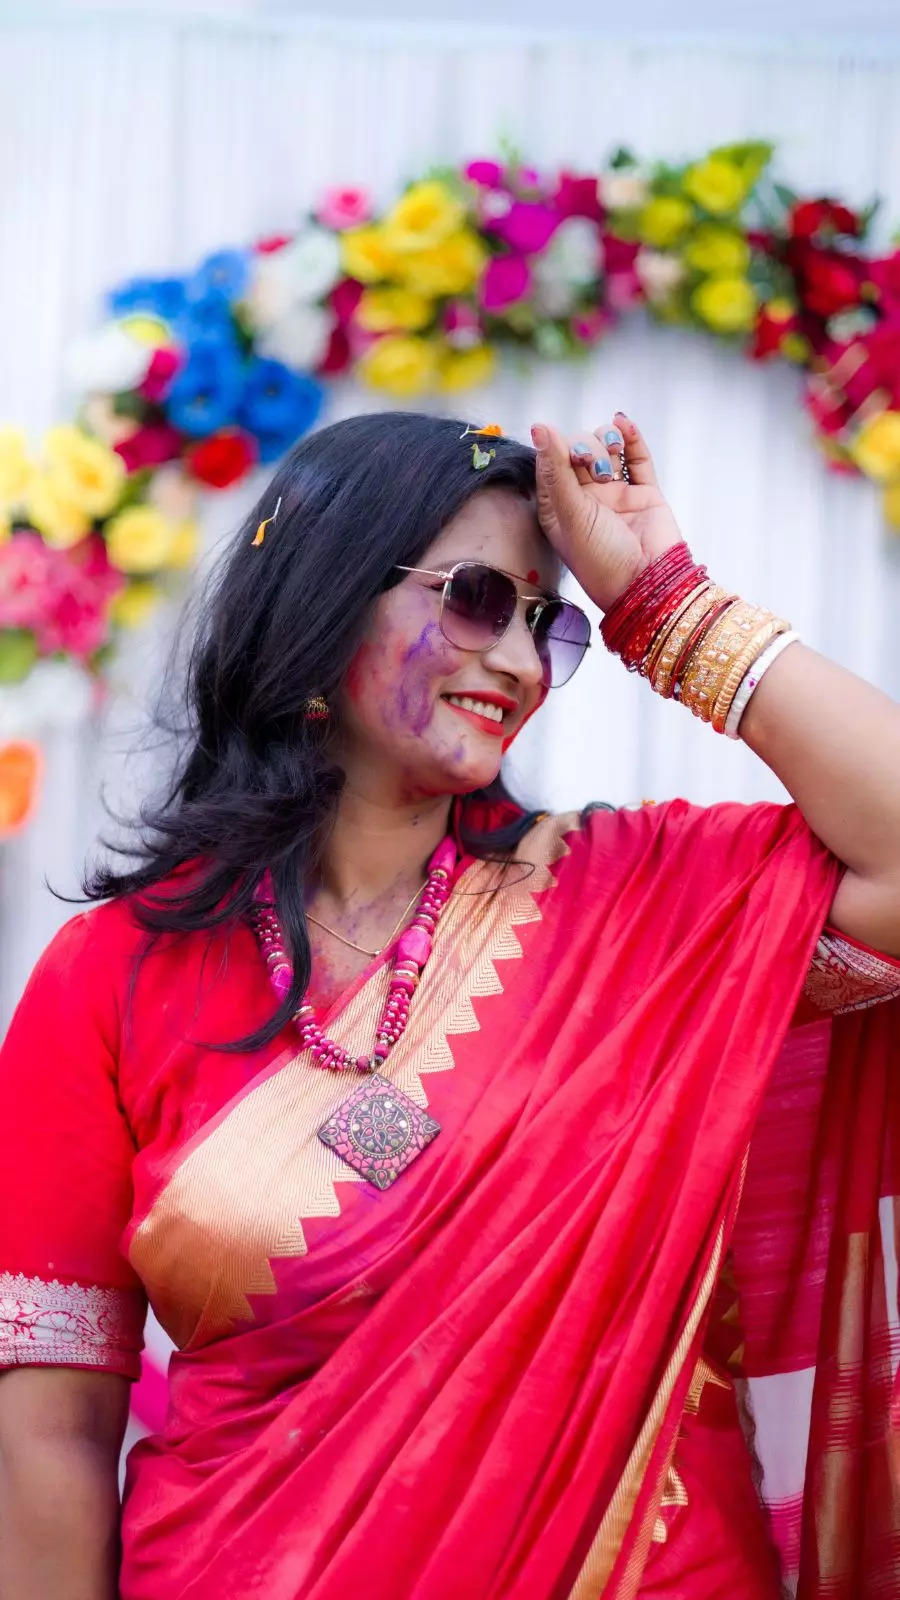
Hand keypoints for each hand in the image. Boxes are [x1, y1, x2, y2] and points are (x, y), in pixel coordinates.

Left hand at [531, 413, 684, 611]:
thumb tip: (539, 426)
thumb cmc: (600, 560)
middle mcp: (585, 499)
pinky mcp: (644, 494)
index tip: (569, 453)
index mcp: (558, 508)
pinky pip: (637, 459)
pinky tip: (623, 423)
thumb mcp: (570, 515)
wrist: (646, 585)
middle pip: (579, 450)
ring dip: (606, 444)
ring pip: (607, 450)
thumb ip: (556, 469)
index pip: (551, 462)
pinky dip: (631, 438)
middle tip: (592, 463)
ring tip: (611, 463)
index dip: (557, 449)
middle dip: (585, 448)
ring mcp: (616, 495)